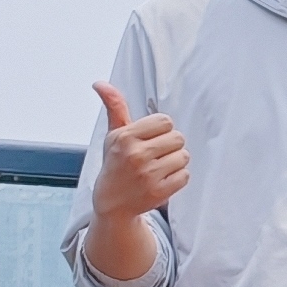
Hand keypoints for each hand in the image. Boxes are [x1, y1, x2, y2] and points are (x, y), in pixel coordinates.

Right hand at [91, 83, 187, 221]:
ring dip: (174, 162)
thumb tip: (100, 83)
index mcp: (125, 137)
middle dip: (169, 146)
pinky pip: (185, 175)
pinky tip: (160, 181)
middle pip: (178, 138)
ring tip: (157, 168)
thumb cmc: (116, 164)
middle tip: (154, 156)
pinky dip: (177, 179)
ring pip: (184, 156)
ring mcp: (148, 174)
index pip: (165, 121)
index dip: (161, 130)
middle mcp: (135, 154)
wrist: (112, 202)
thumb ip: (114, 108)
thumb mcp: (113, 135)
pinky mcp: (159, 191)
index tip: (149, 140)